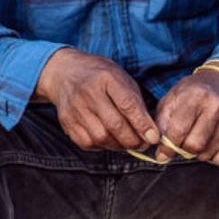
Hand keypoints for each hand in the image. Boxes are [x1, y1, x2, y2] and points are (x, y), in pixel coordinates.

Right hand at [35, 49, 160, 152]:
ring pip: (101, 138)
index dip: (142, 124)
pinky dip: (102, 146)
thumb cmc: (100, 76)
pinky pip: (87, 143)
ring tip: (127, 142)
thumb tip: (150, 131)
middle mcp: (88, 92)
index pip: (127, 104)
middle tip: (143, 144)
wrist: (64, 72)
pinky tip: (109, 139)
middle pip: (114, 125)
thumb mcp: (121, 78)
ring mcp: (75, 108)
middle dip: (133, 140)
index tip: (154, 137)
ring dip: (119, 145)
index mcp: (107, 77)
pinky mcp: (66, 121)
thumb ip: (135, 102)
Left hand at [153, 69, 218, 165]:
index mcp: (196, 95)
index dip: (167, 146)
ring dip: (196, 152)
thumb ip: (161, 124)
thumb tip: (162, 154)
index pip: (178, 130)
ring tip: (196, 135)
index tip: (163, 152)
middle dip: (182, 148)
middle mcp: (217, 106)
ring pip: (206, 154)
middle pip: (194, 146)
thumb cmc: (192, 93)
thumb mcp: (170, 99)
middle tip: (181, 140)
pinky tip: (209, 141)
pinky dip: (211, 156)